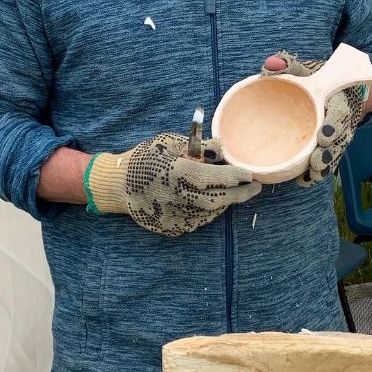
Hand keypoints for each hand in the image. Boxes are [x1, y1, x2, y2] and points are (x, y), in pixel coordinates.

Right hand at [85, 132, 260, 236]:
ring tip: (233, 192)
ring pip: (210, 212)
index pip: (215, 177)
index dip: (236, 176)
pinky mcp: (171, 227)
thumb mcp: (168, 144)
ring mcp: (174, 215)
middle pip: (219, 199)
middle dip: (240, 194)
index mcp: (177, 173)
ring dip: (225, 202)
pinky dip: (209, 211)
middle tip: (254, 188)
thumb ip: (197, 147)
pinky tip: (211, 202)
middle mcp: (177, 197)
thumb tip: (223, 148)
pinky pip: (197, 220)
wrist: (117, 186)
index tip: (250, 174)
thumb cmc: (144, 159)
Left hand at [261, 51, 369, 186]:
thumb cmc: (316, 79)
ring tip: (312, 175)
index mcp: (337, 99)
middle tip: (316, 161)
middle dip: (329, 152)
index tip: (325, 135)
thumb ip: (289, 66)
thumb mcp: (307, 69)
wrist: (335, 88)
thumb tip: (270, 65)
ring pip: (334, 154)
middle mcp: (342, 120)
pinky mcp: (330, 147)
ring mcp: (338, 136)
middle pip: (340, 139)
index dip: (335, 124)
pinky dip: (316, 173)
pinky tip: (304, 181)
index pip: (341, 112)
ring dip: (324, 166)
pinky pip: (326, 162)